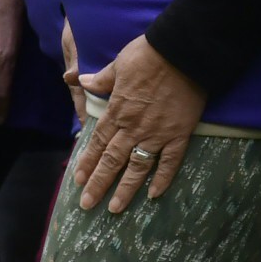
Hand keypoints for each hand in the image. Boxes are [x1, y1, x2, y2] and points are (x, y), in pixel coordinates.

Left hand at [66, 34, 206, 212]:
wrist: (183, 53)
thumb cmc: (150, 54)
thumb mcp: (119, 63)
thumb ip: (102, 78)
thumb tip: (82, 80)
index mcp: (118, 111)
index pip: (98, 142)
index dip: (87, 161)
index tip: (77, 179)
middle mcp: (134, 127)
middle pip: (112, 161)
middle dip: (98, 183)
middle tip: (87, 204)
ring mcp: (157, 134)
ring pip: (137, 167)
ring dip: (125, 189)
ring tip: (114, 208)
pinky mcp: (179, 135)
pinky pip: (170, 162)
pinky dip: (163, 179)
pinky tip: (154, 195)